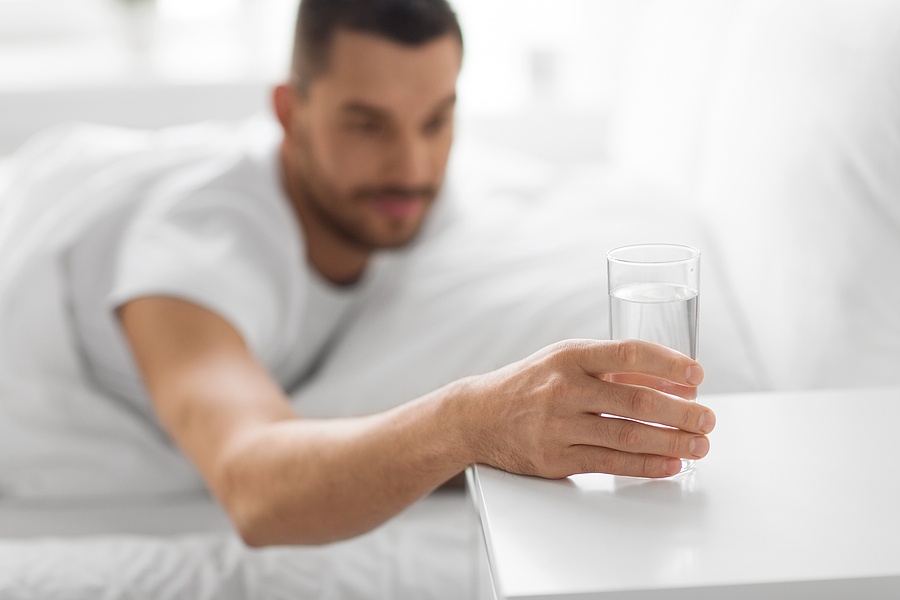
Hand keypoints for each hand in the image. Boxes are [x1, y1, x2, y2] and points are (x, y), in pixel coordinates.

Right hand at [463, 339, 714, 478]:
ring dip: (672, 442)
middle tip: (708, 418)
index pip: (628, 353)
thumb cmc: (531, 384)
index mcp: (569, 356)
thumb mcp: (565, 360)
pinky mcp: (554, 460)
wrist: (477, 415)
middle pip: (636, 401)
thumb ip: (612, 368)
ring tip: (699, 444)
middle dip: (682, 412)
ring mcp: (557, 426)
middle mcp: (563, 389)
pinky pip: (609, 464)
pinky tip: (669, 463)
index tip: (697, 375)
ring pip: (627, 436)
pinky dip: (645, 465)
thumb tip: (671, 380)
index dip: (669, 363)